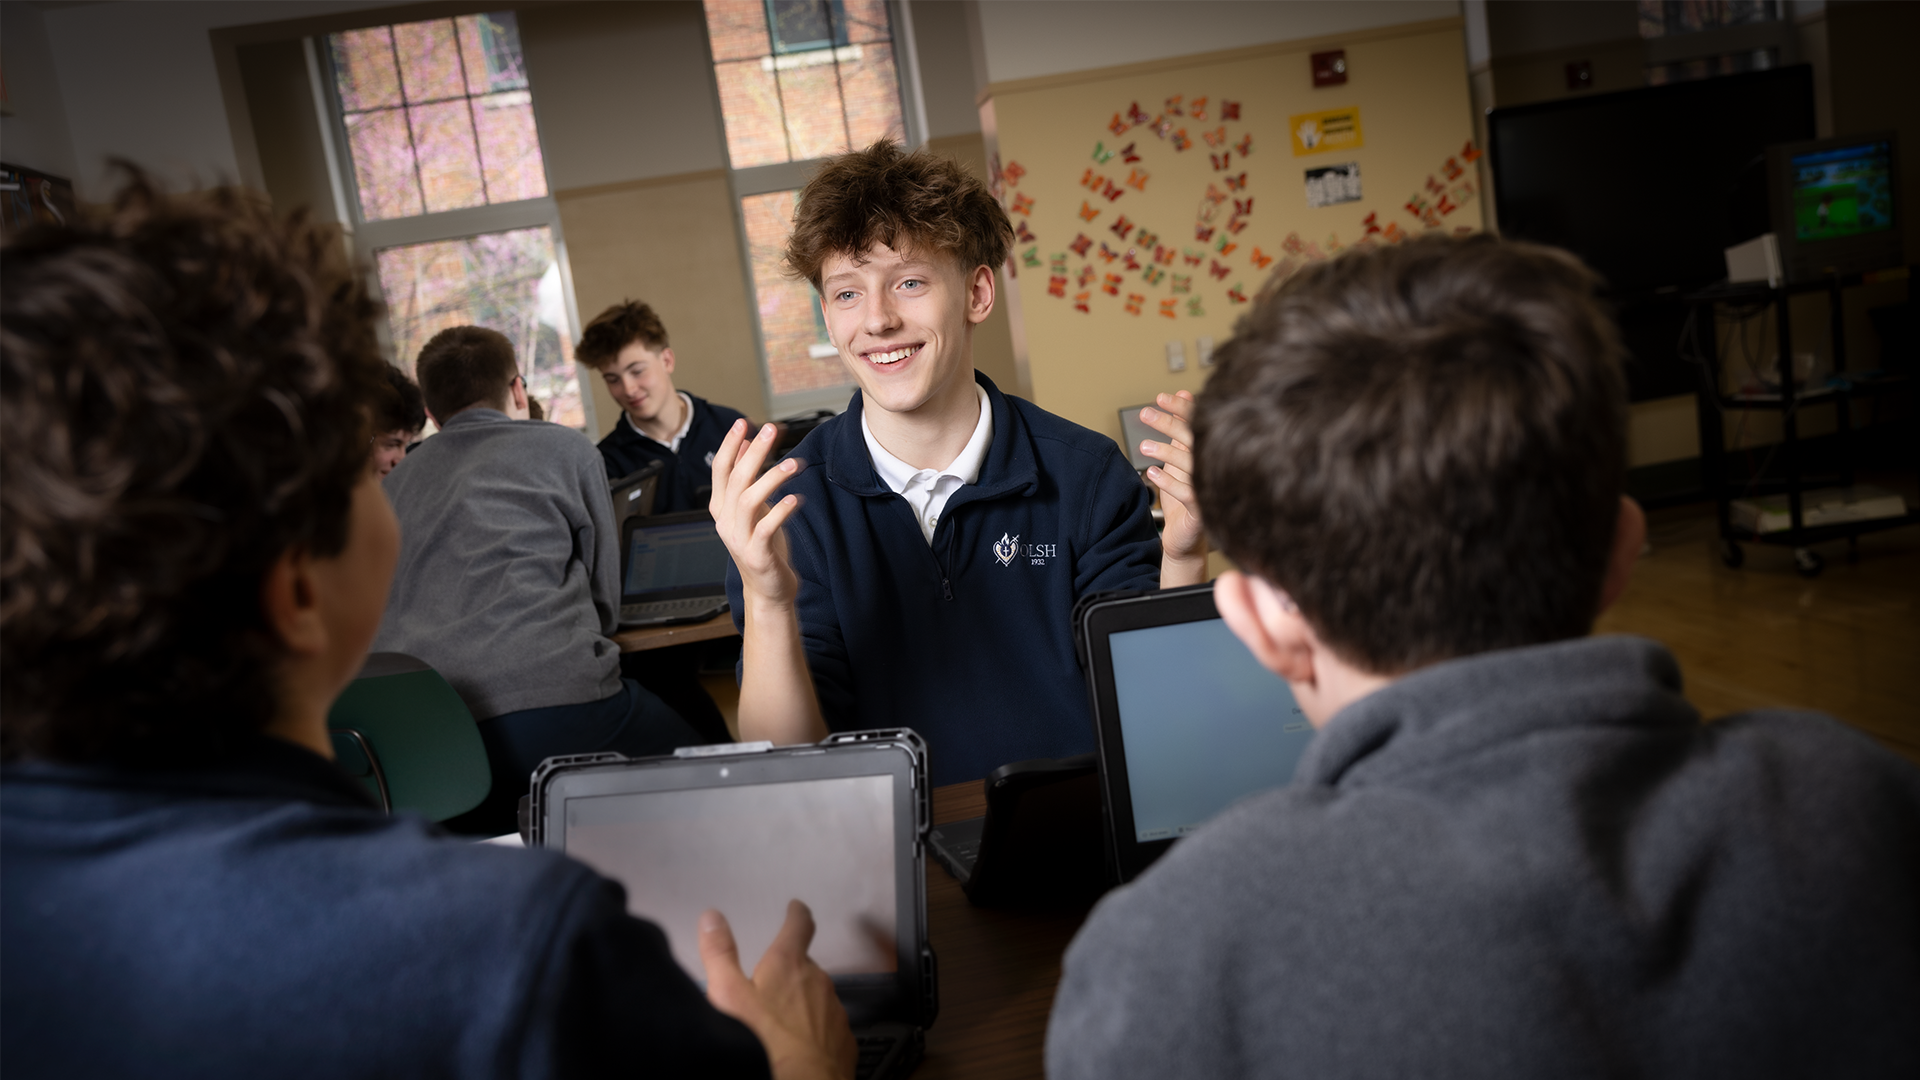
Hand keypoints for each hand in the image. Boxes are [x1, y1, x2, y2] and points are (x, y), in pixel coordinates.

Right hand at [701, 901, 855, 1079]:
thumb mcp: (728, 995)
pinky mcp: (842, 1039)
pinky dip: (814, 1031)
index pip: (799, 926)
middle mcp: (818, 981)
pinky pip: (827, 1027)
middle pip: (806, 966)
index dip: (796, 914)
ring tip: (780, 1021)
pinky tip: (798, 1046)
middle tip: (770, 984)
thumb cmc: (765, 1044)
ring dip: (802, 1003)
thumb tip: (712, 917)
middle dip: (791, 971)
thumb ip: (719, 954)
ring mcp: (834, 1011)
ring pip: (817, 998)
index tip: (796, 908)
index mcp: (789, 964)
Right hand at [711, 420, 805, 608]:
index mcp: (722, 509)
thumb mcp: (752, 509)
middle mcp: (726, 522)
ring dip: (771, 478)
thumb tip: (744, 444)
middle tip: (771, 430)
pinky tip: (796, 499)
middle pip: (736, 479)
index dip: (730, 445)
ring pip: (748, 500)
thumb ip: (745, 478)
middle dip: (754, 452)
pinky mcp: (757, 554)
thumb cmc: (762, 547)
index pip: (720, 470)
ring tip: (793, 464)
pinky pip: (767, 528)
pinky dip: (781, 510)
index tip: (744, 423)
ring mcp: (739, 539)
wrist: (768, 589)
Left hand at [1138, 391, 1206, 567]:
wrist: (1187, 539)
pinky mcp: (1203, 510)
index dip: (1181, 409)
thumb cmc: (1186, 496)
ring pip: (1190, 464)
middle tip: (1145, 414)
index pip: (1199, 424)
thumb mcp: (1181, 457)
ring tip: (1143, 447)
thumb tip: (1182, 393)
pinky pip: (1187, 493)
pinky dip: (1168, 482)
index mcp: (1212, 452)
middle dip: (1168, 424)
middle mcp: (1216, 467)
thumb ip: (1182, 428)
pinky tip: (1151, 473)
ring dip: (1165, 452)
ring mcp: (1211, 488)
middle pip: (1194, 439)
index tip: (1161, 398)